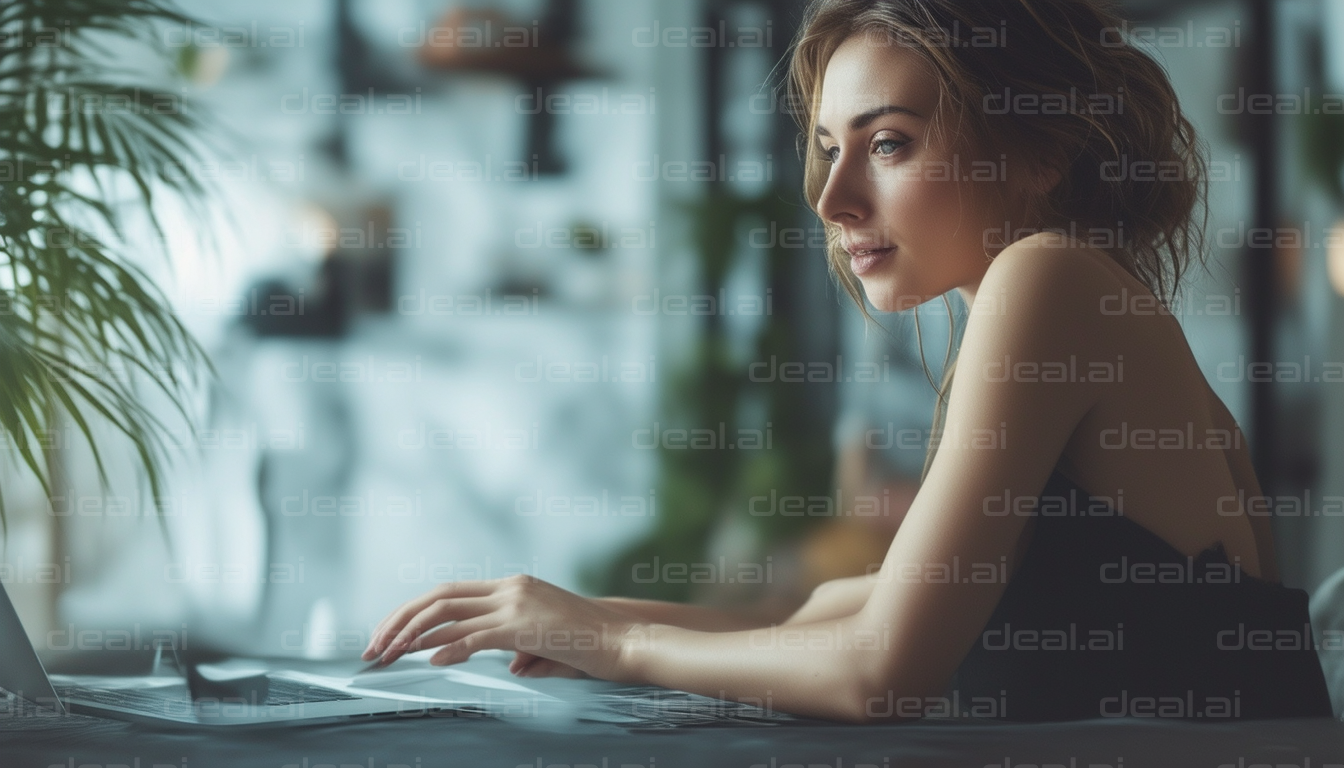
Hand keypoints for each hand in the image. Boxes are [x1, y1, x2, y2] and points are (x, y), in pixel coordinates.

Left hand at [361, 574, 637, 680]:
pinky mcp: (524, 626)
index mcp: (513, 586)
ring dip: (411, 635)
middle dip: (400, 620)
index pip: (451, 593)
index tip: (391, 636)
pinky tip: (431, 663)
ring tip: (389, 654)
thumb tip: (513, 666)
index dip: (415, 613)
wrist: (626, 639)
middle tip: (375, 647)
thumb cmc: (593, 644)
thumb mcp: (551, 641)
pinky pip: (474, 636)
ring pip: (448, 612)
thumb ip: (525, 650)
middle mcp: (510, 587)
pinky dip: (448, 648)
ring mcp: (516, 603)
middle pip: (439, 597)